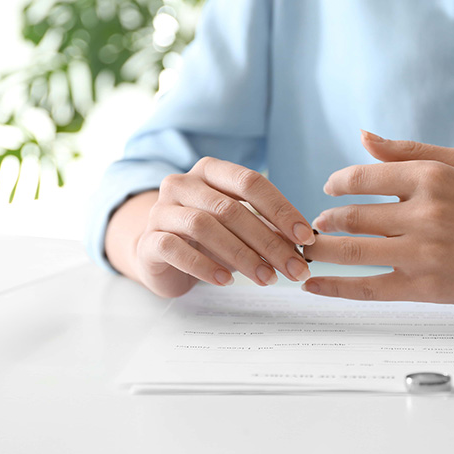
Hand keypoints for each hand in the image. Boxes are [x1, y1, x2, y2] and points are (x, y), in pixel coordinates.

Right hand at [134, 157, 315, 297]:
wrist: (158, 255)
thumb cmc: (207, 237)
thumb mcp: (239, 227)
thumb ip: (266, 229)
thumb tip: (302, 243)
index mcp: (211, 171)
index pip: (250, 182)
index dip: (281, 209)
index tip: (305, 238)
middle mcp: (183, 184)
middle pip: (231, 208)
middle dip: (268, 241)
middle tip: (294, 268)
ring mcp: (161, 210)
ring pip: (204, 227)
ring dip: (242, 255)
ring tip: (267, 279)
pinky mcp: (149, 240)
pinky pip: (175, 249)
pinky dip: (205, 266)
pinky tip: (227, 281)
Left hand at [302, 131, 453, 303]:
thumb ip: (408, 150)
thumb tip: (363, 136)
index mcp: (431, 179)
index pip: (363, 178)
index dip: (337, 184)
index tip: (329, 190)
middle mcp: (424, 215)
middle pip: (353, 217)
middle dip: (326, 220)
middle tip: (315, 224)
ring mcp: (423, 254)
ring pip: (353, 251)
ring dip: (321, 250)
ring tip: (307, 248)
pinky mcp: (424, 288)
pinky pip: (368, 288)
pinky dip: (335, 288)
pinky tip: (311, 285)